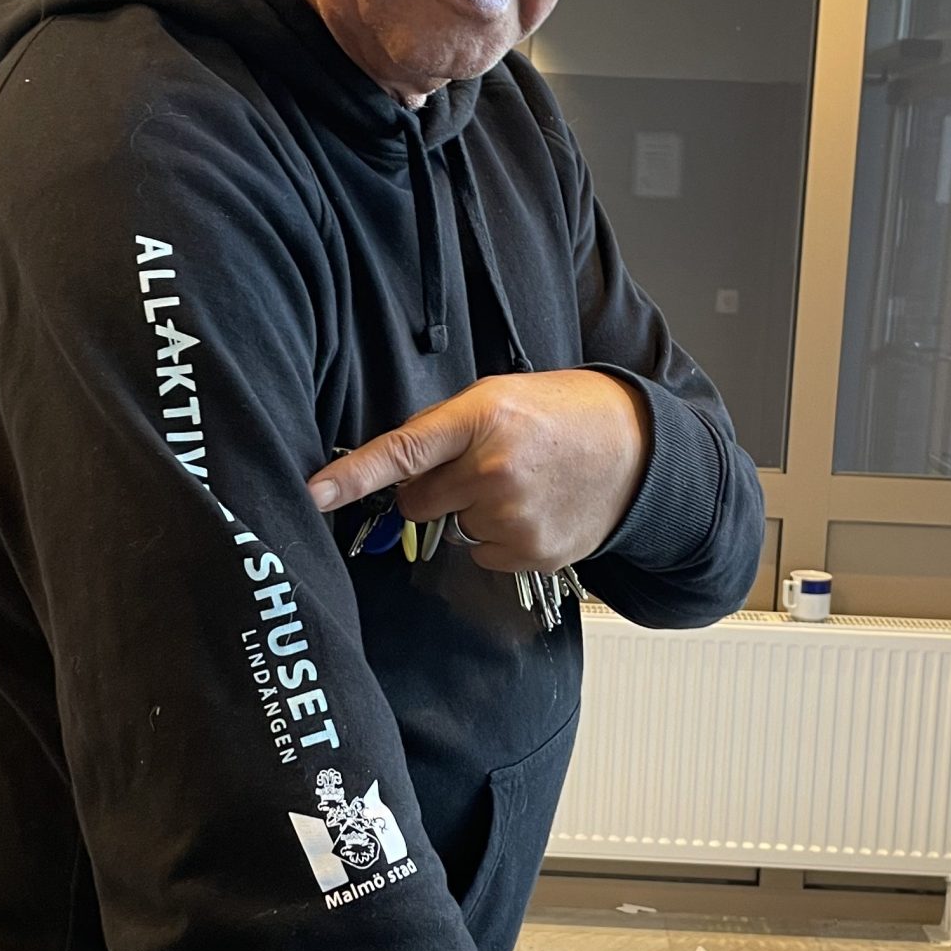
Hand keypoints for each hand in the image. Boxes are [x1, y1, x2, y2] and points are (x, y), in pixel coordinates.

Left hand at [307, 371, 650, 574]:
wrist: (640, 451)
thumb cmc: (566, 415)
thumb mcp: (502, 396)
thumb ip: (445, 427)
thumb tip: (394, 466)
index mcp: (481, 417)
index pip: (401, 451)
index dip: (350, 476)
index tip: (311, 494)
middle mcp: (493, 469)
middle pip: (415, 503)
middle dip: (432, 491)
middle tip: (478, 469)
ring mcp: (512, 517)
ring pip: (452, 531)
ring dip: (473, 514)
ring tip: (523, 485)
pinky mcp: (529, 553)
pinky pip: (482, 555)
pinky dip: (500, 539)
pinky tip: (534, 510)